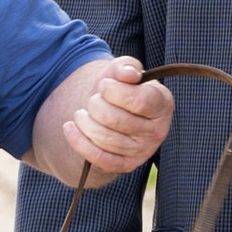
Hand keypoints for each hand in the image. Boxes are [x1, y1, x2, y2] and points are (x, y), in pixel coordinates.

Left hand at [66, 58, 173, 185]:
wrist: (112, 113)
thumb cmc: (120, 89)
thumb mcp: (122, 72)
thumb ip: (126, 66)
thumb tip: (128, 73)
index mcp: (162, 104)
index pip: (139, 101)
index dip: (114, 92)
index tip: (104, 85)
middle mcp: (158, 130)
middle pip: (115, 119)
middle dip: (95, 105)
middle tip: (93, 100)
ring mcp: (143, 151)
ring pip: (104, 138)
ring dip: (84, 122)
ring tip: (82, 113)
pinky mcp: (127, 165)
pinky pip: (99, 158)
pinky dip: (79, 142)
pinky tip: (69, 128)